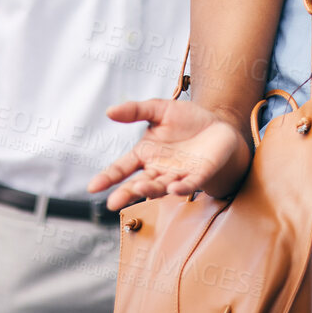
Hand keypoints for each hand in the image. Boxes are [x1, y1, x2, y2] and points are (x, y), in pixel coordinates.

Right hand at [88, 99, 245, 210]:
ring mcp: (177, 174)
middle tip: (113, 203)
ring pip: (161, 186)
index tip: (93, 187)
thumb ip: (136, 111)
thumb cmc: (187, 120)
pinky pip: (189, 184)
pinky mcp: (199, 175)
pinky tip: (174, 188)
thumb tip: (109, 111)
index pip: (122, 168)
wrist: (219, 124)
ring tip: (140, 188)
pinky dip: (181, 187)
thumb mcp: (160, 110)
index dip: (108, 177)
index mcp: (144, 154)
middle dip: (126, 193)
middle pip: (138, 184)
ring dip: (150, 189)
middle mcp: (158, 169)